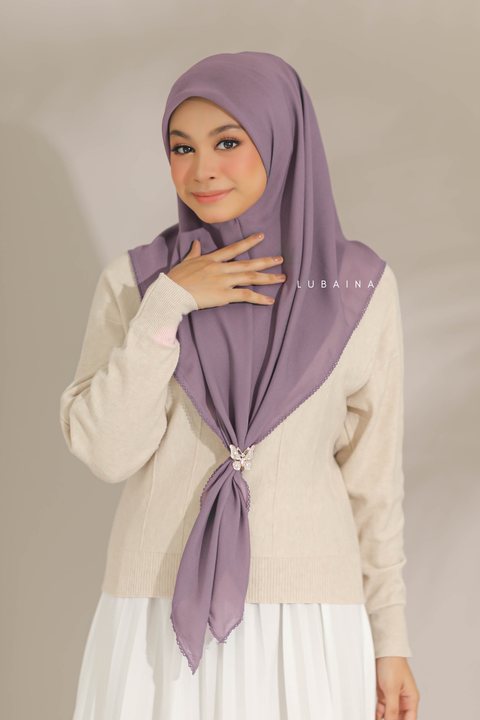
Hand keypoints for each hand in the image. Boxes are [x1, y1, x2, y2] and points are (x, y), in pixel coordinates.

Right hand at [166, 233, 285, 309]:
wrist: (171, 292)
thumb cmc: (175, 279)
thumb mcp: (185, 262)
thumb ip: (194, 253)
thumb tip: (196, 244)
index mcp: (211, 260)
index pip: (234, 248)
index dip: (249, 242)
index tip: (261, 236)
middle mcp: (220, 268)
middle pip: (248, 263)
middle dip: (266, 261)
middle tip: (280, 259)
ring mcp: (223, 281)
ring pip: (250, 277)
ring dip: (268, 278)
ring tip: (282, 278)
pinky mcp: (224, 295)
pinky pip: (245, 296)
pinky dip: (259, 298)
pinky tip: (270, 300)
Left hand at [375, 657, 419, 719]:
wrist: (383, 650)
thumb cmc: (392, 664)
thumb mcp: (392, 689)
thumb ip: (392, 709)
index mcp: (411, 699)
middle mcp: (403, 699)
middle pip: (399, 718)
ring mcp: (393, 697)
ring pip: (389, 715)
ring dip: (384, 719)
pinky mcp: (384, 693)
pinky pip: (381, 709)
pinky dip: (377, 714)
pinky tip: (373, 717)